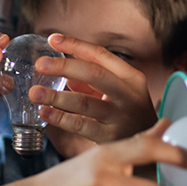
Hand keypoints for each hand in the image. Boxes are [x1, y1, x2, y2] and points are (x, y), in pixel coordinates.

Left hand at [29, 33, 159, 144]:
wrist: (151, 146)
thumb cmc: (127, 113)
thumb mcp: (117, 91)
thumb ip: (91, 80)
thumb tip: (60, 67)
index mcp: (130, 77)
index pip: (101, 55)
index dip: (75, 45)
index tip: (52, 39)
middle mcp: (128, 94)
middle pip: (94, 74)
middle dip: (64, 66)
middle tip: (40, 64)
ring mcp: (120, 116)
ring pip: (85, 102)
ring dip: (57, 96)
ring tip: (35, 92)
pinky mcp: (110, 137)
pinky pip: (81, 125)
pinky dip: (60, 118)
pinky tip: (45, 112)